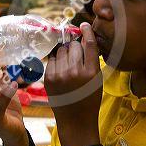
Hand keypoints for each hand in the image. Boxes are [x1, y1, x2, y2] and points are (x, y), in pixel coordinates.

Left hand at [44, 22, 102, 145]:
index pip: (89, 44)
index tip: (84, 25)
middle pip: (74, 46)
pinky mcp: (48, 78)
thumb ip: (92, 60)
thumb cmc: (89, 99)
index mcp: (91, 72)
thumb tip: (84, 38)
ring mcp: (60, 75)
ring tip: (69, 66)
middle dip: (76, 47)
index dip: (87, 31)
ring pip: (62, 51)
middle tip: (77, 57)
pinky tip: (61, 71)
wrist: (76, 120)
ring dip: (65, 54)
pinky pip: (52, 59)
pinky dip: (56, 62)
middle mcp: (75, 72)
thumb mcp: (97, 79)